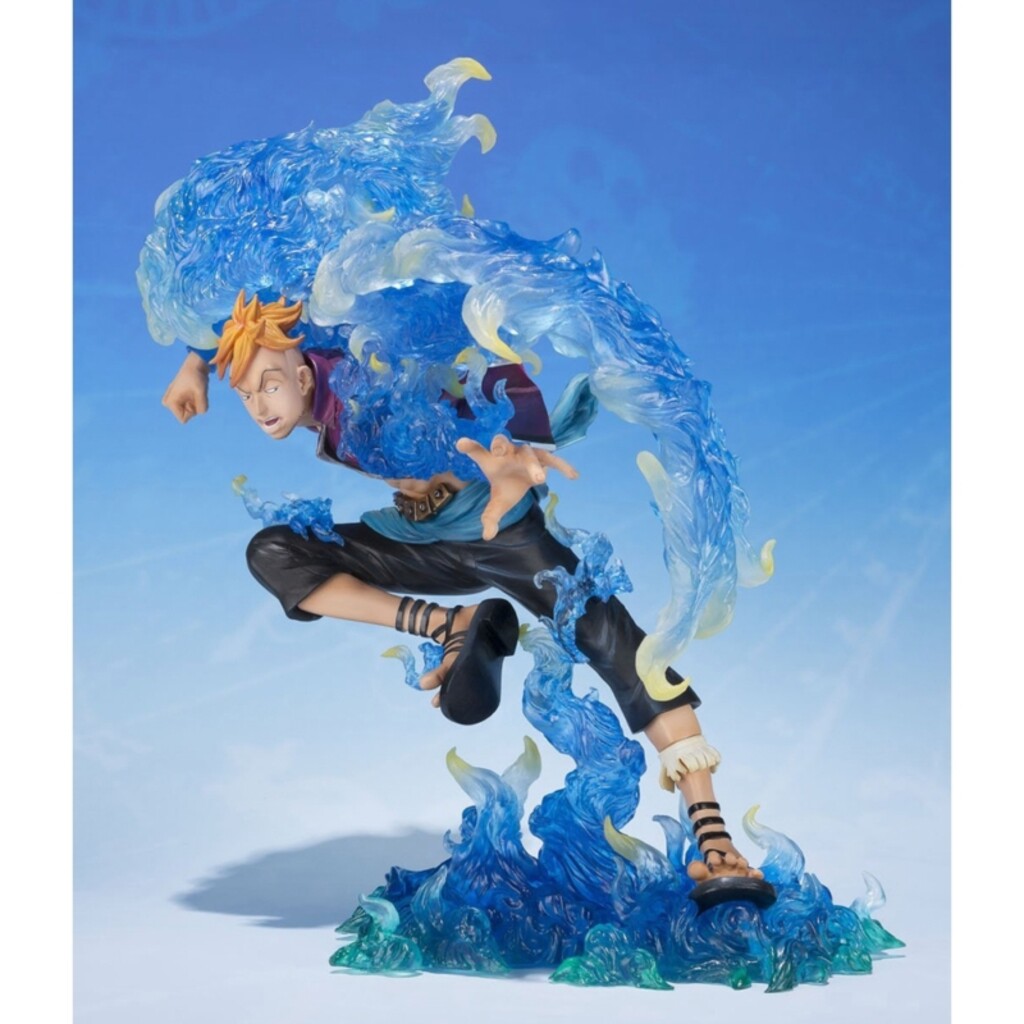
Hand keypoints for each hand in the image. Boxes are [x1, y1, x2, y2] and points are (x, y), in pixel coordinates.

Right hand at [162, 351, 209, 423]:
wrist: (196, 364)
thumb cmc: (196, 377)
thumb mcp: (201, 393)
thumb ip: (202, 407)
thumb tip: (201, 412)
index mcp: (170, 403)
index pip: (183, 419)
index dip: (192, 412)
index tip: (192, 399)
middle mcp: (170, 403)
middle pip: (188, 415)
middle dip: (195, 406)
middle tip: (194, 393)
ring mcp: (175, 400)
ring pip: (193, 409)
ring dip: (198, 401)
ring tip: (196, 389)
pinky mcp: (181, 397)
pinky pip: (194, 404)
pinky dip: (198, 398)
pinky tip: (196, 388)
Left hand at [456, 435, 578, 540]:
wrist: (524, 478)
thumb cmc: (507, 485)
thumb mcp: (499, 502)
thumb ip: (491, 516)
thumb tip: (487, 535)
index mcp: (492, 460)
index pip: (478, 451)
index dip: (470, 446)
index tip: (461, 444)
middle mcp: (507, 451)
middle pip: (502, 443)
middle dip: (501, 446)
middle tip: (499, 452)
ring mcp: (525, 453)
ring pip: (528, 453)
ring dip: (533, 464)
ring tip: (540, 480)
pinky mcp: (542, 457)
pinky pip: (552, 460)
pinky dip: (562, 466)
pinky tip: (574, 477)